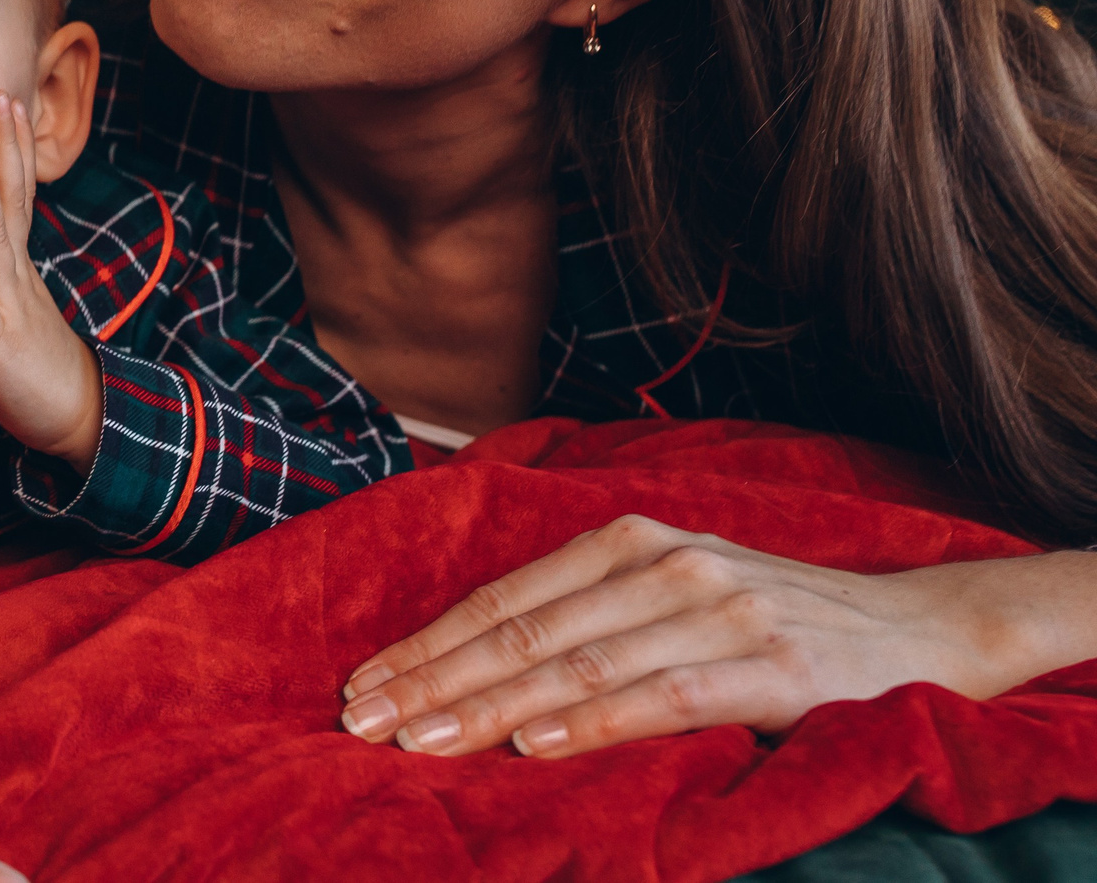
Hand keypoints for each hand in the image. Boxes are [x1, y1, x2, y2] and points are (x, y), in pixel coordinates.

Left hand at [337, 516, 1096, 759]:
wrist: (919, 627)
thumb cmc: (775, 618)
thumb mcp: (674, 593)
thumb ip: (591, 616)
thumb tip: (480, 669)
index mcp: (626, 540)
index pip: (501, 599)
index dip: (426, 644)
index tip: (362, 685)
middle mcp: (661, 565)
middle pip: (520, 630)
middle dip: (432, 679)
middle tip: (364, 722)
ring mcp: (714, 610)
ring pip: (574, 663)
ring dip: (487, 706)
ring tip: (420, 739)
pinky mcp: (765, 664)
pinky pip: (659, 694)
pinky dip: (591, 720)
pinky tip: (533, 742)